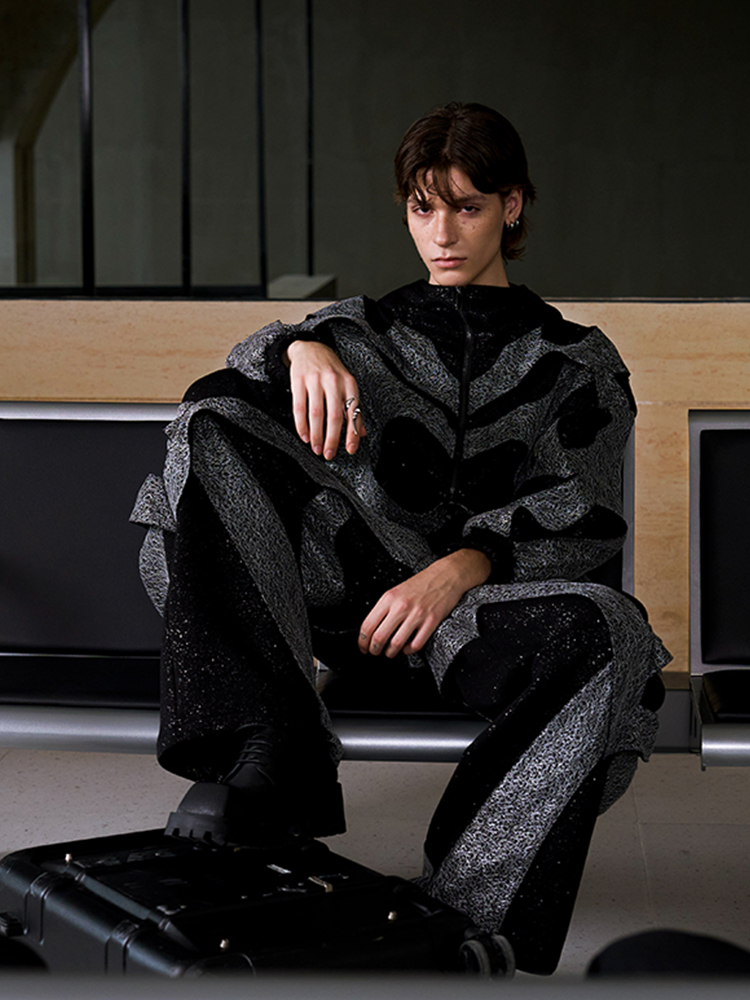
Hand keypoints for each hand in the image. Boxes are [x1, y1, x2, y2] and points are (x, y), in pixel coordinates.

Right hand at [285, 340, 366, 458]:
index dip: (352, 434)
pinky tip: (304, 435)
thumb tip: (362, 433)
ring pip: (316, 413)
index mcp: (349, 383)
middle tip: (329, 454)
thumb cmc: (331, 370)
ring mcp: (315, 380)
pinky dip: (301, 425)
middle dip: (332, 439)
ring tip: (316, 448)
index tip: (351, 450)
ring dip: (316, 435)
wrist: (310, 347)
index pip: (353, 412)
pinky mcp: (298, 381)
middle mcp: (334, 381)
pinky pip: (299, 407)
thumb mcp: (347, 385)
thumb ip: (354, 408)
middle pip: (334, 416)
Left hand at [358, 549, 490, 657]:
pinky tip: (407, 648)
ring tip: (390, 652)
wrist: (445, 575)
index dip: (362, 641)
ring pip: (396, 644)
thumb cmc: (421, 583)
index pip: (368, 624)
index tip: (362, 646)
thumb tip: (373, 629)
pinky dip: (408, 651)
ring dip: (390, 653)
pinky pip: (416, 644)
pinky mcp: (431, 622)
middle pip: (379, 637)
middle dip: (374, 650)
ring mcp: (417, 615)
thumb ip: (385, 608)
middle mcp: (401, 606)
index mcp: (389, 598)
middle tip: (374, 652)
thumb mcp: (396, 591)